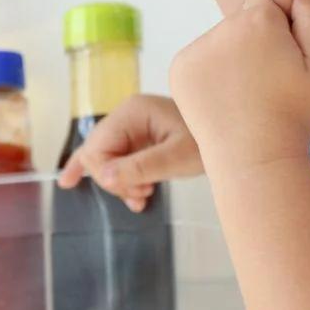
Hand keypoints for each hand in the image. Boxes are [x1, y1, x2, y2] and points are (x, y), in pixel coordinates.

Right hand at [55, 93, 201, 211]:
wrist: (233, 137)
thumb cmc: (208, 143)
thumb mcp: (177, 158)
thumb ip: (140, 167)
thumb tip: (104, 178)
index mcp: (132, 112)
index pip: (97, 147)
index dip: (106, 174)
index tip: (132, 189)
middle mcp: (125, 116)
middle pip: (97, 153)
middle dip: (113, 180)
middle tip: (140, 194)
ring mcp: (130, 127)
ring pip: (104, 159)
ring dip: (117, 183)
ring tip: (142, 196)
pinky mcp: (137, 139)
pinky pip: (112, 158)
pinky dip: (109, 175)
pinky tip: (76, 184)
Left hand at [169, 0, 309, 174]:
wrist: (254, 159)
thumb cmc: (294, 115)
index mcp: (259, 19)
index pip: (268, 1)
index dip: (280, 26)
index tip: (284, 55)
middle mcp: (223, 26)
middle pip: (242, 21)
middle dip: (255, 40)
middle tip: (268, 81)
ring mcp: (196, 48)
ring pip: (220, 41)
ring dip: (231, 57)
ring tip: (247, 94)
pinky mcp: (178, 68)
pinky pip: (199, 59)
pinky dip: (210, 73)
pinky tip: (226, 99)